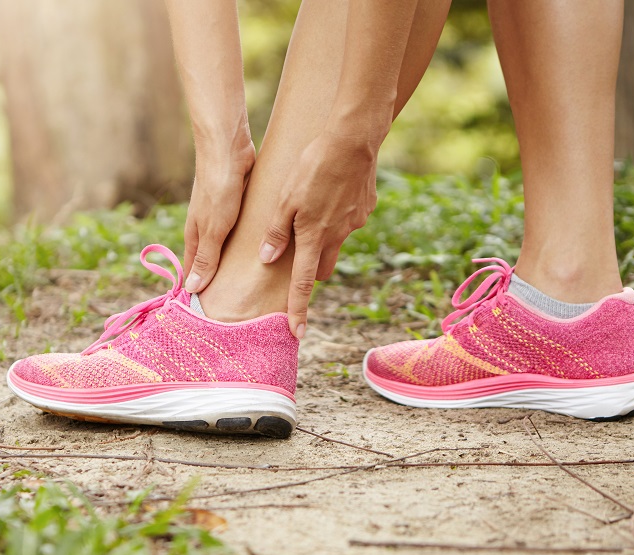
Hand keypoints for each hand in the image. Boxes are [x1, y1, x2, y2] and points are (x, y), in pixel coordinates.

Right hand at [183, 140, 255, 293]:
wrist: (228, 149)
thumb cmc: (219, 188)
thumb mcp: (213, 229)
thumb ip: (206, 258)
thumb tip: (194, 289)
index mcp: (195, 238)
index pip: (193, 274)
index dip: (200, 293)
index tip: (210, 316)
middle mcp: (206, 230)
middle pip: (211, 264)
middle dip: (221, 283)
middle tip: (236, 308)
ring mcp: (221, 218)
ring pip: (227, 249)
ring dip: (236, 265)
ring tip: (253, 287)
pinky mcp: (237, 207)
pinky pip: (241, 234)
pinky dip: (248, 247)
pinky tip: (262, 254)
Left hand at [259, 130, 378, 337]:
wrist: (353, 141)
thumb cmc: (312, 167)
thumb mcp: (285, 199)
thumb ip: (276, 231)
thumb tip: (268, 259)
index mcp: (313, 237)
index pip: (303, 284)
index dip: (298, 310)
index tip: (297, 333)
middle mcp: (337, 236)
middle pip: (322, 267)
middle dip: (312, 268)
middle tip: (299, 252)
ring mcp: (354, 223)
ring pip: (336, 241)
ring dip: (324, 236)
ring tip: (315, 207)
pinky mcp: (365, 208)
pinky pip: (348, 219)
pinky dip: (338, 213)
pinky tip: (333, 190)